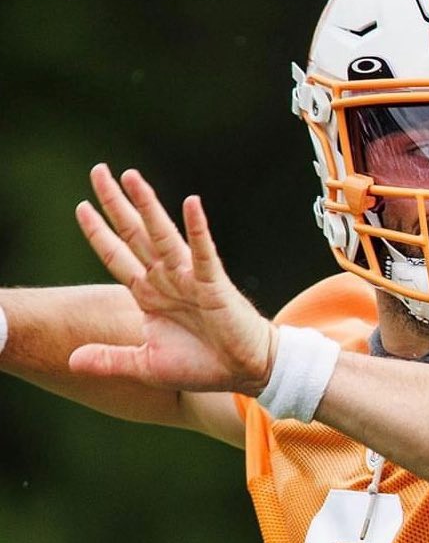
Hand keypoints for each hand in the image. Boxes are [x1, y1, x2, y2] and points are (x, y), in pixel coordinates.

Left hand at [69, 164, 274, 393]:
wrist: (243, 371)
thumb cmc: (201, 365)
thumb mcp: (146, 365)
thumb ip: (110, 359)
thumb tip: (71, 360)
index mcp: (149, 294)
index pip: (117, 255)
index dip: (98, 232)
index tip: (81, 207)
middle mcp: (166, 279)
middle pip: (134, 234)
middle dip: (115, 203)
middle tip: (98, 170)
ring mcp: (189, 278)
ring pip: (162, 235)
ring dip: (147, 206)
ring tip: (131, 177)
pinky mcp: (213, 284)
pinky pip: (203, 252)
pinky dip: (197, 229)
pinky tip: (191, 204)